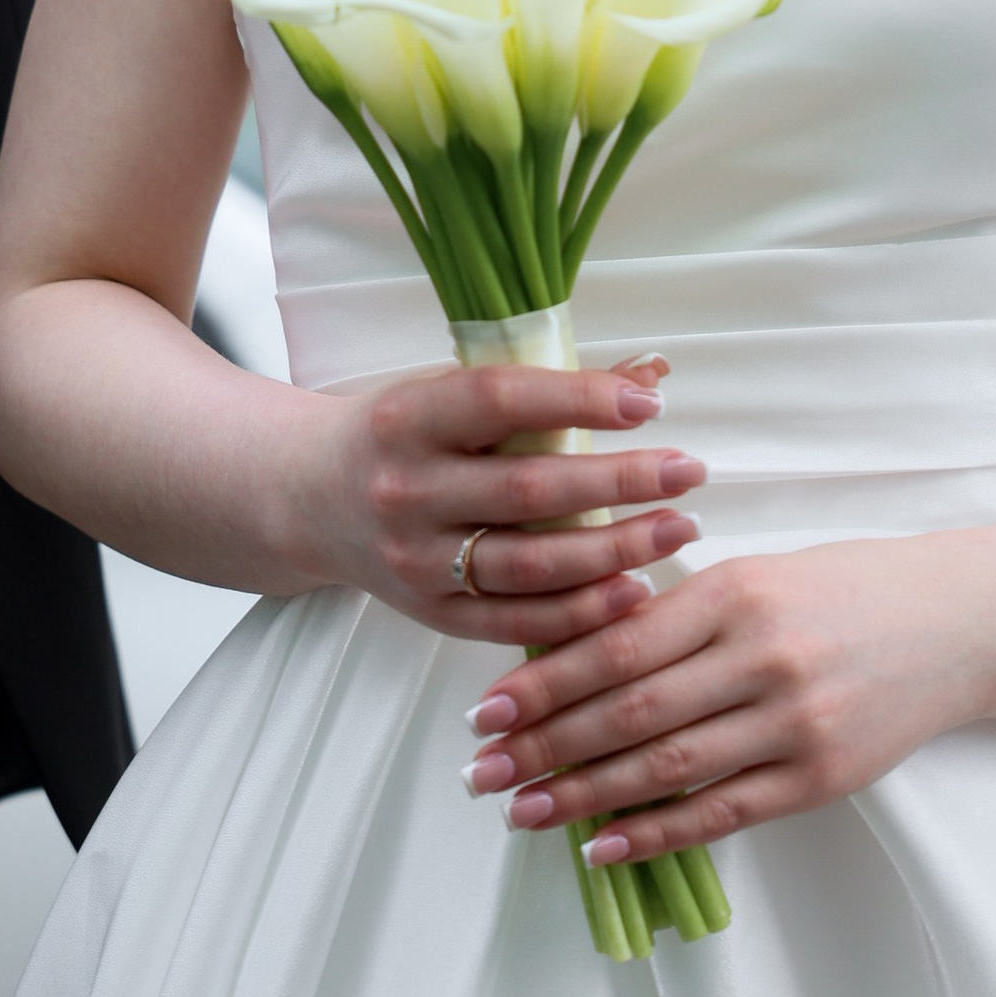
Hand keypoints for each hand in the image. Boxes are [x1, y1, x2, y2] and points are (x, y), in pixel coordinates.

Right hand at [287, 353, 702, 648]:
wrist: (307, 497)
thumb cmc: (398, 432)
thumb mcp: (448, 390)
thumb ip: (548, 386)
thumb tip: (652, 375)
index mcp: (408, 417)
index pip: (500, 401)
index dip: (577, 399)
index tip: (648, 404)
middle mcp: (406, 490)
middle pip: (527, 490)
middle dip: (619, 482)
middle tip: (688, 472)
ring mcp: (415, 560)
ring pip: (529, 564)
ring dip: (614, 550)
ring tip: (678, 530)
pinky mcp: (429, 614)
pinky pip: (515, 622)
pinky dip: (580, 612)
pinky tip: (634, 590)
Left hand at [461, 533, 995, 855]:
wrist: (956, 625)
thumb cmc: (838, 592)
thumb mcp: (752, 576)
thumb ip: (671, 614)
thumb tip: (565, 654)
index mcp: (733, 593)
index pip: (615, 645)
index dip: (542, 683)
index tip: (485, 712)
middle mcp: (761, 657)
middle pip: (629, 712)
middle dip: (544, 747)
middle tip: (481, 774)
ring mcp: (794, 723)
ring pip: (668, 768)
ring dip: (584, 797)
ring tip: (523, 813)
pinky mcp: (820, 777)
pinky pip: (722, 813)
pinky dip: (654, 833)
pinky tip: (601, 846)